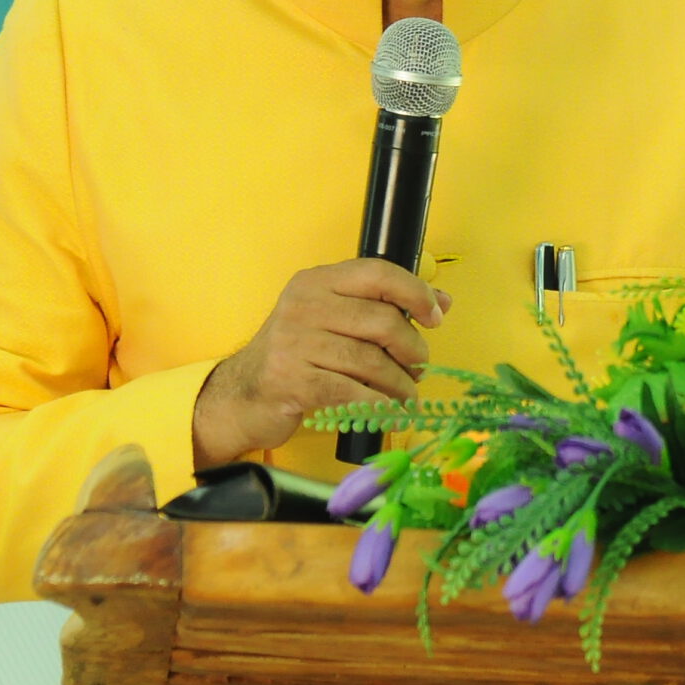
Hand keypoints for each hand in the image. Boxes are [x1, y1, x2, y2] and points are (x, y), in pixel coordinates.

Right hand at [191, 259, 449, 468]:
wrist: (242, 396)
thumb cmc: (297, 356)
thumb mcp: (333, 320)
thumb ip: (383, 307)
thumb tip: (442, 302)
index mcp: (317, 282)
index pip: (377, 273)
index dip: (415, 292)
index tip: (436, 316)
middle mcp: (303, 306)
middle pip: (381, 321)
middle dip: (412, 349)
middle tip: (419, 367)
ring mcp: (294, 343)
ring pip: (371, 361)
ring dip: (400, 384)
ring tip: (408, 396)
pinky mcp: (292, 381)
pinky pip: (352, 392)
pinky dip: (379, 405)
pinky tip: (389, 411)